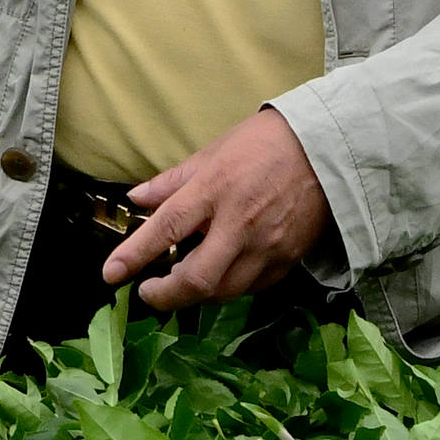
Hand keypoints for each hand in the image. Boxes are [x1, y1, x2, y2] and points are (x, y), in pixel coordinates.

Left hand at [108, 109, 341, 314]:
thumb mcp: (212, 152)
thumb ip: (172, 181)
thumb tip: (138, 198)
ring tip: (184, 279)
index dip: (134, 255)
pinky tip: (222, 273)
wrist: (328, 149)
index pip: (166, 228)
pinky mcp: (288, 259)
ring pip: (224, 291)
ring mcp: (267, 245)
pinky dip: (230, 286)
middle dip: (166, 295)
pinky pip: (252, 287)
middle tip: (150, 292)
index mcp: (215, 188)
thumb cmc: (265, 144)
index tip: (111, 274)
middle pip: (197, 279)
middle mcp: (239, 223)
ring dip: (197, 293)